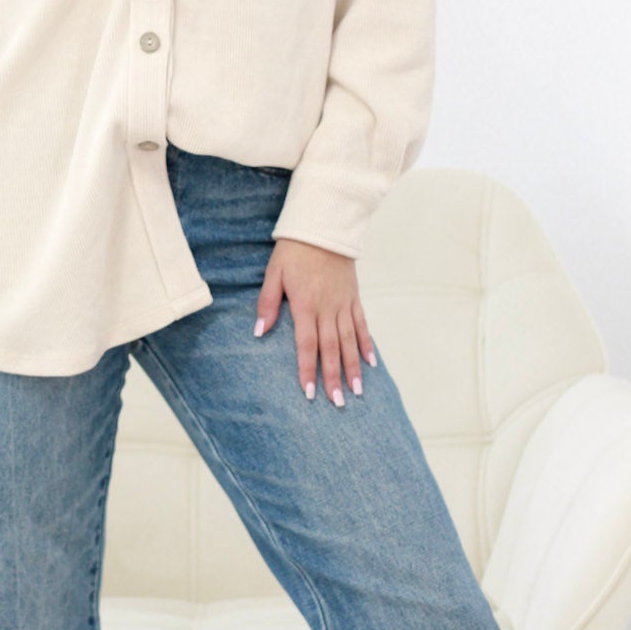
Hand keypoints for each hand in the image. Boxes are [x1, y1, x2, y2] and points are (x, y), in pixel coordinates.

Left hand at [255, 239, 377, 404]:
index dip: (308, 370)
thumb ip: (267, 303)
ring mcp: (344, 303)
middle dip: (334, 377)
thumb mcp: (274, 273)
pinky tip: (370, 363)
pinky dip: (367, 344)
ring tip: (357, 391)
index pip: (307, 344)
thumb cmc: (294, 250)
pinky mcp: (354, 297)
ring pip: (350, 341)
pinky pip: (362, 324)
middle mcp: (328, 308)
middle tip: (338, 403)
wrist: (324, 226)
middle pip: (332, 348)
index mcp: (306, 304)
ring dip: (353, 368)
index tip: (309, 393)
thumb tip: (260, 332)